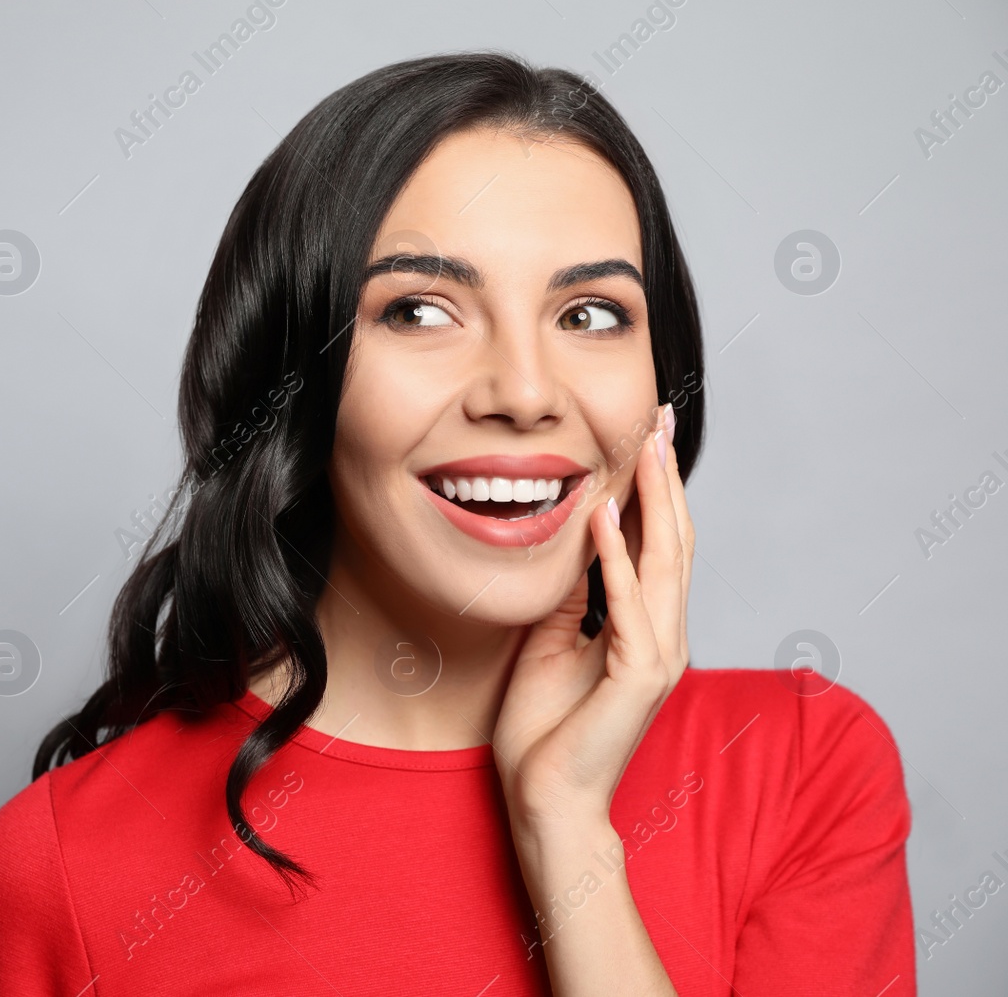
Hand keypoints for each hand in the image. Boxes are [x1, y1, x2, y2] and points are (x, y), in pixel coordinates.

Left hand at [491, 404, 694, 832]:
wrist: (546, 799)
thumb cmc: (545, 729)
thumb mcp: (550, 641)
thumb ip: (572, 595)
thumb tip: (573, 540)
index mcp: (645, 627)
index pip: (656, 543)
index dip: (651, 488)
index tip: (644, 435)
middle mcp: (664, 635)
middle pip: (673, 540)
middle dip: (664, 477)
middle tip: (658, 418)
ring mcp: (658, 656)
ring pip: (665, 563)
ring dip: (652, 502)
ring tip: (642, 448)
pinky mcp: (640, 678)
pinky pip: (630, 609)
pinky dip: (616, 561)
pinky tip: (602, 518)